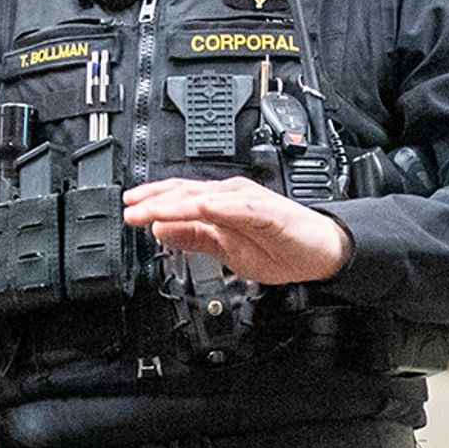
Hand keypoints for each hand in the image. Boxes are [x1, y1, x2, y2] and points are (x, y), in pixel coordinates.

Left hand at [118, 176, 351, 284]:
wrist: (320, 253)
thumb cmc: (280, 246)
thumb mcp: (225, 249)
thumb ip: (194, 238)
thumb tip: (162, 231)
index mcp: (220, 205)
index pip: (179, 198)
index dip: (152, 202)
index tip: (128, 210)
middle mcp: (231, 197)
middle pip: (186, 194)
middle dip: (155, 201)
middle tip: (129, 209)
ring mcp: (249, 202)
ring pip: (206, 199)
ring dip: (178, 203)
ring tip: (153, 209)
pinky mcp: (268, 212)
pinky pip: (240, 208)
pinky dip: (219, 206)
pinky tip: (202, 207)